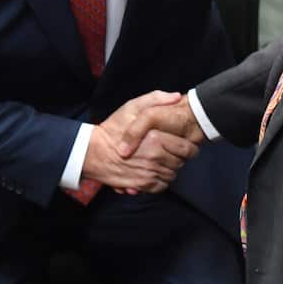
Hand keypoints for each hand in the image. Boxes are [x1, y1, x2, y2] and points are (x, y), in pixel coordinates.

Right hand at [83, 91, 198, 193]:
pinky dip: (160, 180)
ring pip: (172, 175)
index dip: (189, 147)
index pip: (187, 149)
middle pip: (181, 163)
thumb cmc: (112, 128)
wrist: (93, 152)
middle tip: (171, 151)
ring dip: (169, 169)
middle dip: (179, 157)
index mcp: (156, 139)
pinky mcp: (142, 185)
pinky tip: (154, 171)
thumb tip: (176, 97)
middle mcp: (154, 158)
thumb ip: (156, 99)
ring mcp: (149, 173)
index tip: (185, 144)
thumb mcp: (132, 106)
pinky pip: (161, 186)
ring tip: (161, 160)